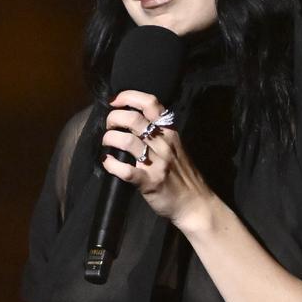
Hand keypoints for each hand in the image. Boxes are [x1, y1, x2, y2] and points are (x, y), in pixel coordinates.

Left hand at [102, 90, 213, 228]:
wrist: (195, 204)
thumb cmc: (183, 175)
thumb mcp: (176, 147)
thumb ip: (160, 132)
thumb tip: (133, 118)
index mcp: (170, 133)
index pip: (151, 104)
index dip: (129, 97)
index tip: (115, 101)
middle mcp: (164, 144)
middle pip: (134, 120)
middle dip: (114, 118)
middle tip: (109, 125)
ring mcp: (156, 164)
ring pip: (127, 142)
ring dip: (110, 138)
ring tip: (106, 142)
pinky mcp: (149, 182)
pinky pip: (125, 170)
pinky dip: (111, 164)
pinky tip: (107, 162)